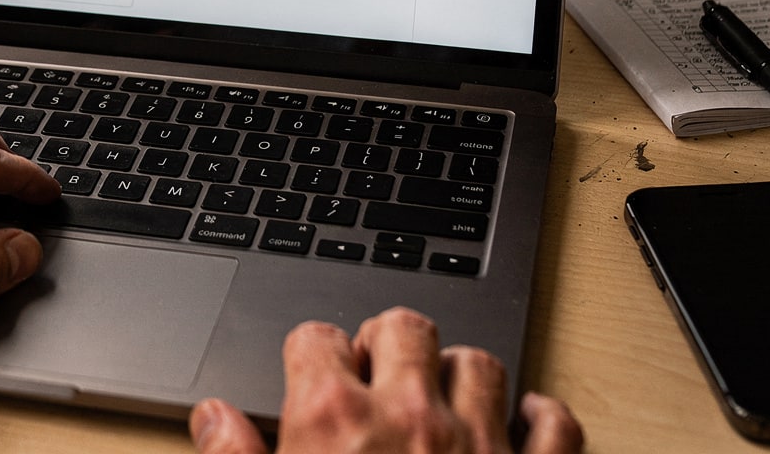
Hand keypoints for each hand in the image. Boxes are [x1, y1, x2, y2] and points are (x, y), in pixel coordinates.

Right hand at [188, 307, 581, 453]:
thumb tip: (215, 419)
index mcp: (334, 421)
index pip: (317, 339)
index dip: (312, 355)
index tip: (313, 376)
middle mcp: (410, 417)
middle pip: (403, 327)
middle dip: (386, 343)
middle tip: (377, 376)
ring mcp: (479, 445)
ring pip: (479, 363)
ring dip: (458, 374)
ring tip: (439, 400)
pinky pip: (554, 424)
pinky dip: (540, 417)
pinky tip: (519, 426)